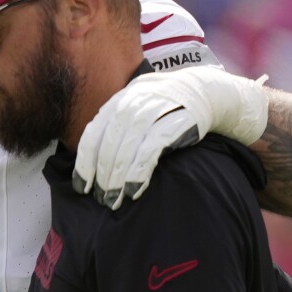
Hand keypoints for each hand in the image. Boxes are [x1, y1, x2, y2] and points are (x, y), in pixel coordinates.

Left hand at [74, 66, 267, 208]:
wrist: (209, 91)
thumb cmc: (169, 107)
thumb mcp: (139, 108)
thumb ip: (118, 128)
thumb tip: (94, 162)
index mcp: (120, 99)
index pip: (94, 132)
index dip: (85, 161)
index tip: (81, 186)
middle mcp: (135, 101)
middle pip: (109, 142)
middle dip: (102, 174)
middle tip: (101, 198)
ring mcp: (157, 108)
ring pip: (128, 146)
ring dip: (118, 176)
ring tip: (115, 199)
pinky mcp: (178, 120)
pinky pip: (151, 148)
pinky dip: (139, 170)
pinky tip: (134, 189)